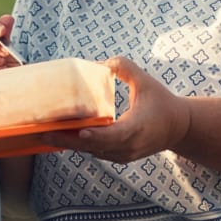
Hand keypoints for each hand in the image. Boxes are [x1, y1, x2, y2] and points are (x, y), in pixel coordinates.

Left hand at [46, 56, 190, 163]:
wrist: (178, 128)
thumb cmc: (162, 102)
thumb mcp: (147, 82)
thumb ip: (125, 68)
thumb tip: (100, 63)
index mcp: (138, 128)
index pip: (116, 135)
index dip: (98, 135)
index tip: (82, 132)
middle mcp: (129, 146)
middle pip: (94, 146)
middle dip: (67, 140)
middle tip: (42, 132)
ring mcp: (122, 154)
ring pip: (90, 150)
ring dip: (68, 143)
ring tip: (42, 133)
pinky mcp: (116, 157)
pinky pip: (93, 151)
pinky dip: (76, 144)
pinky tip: (57, 136)